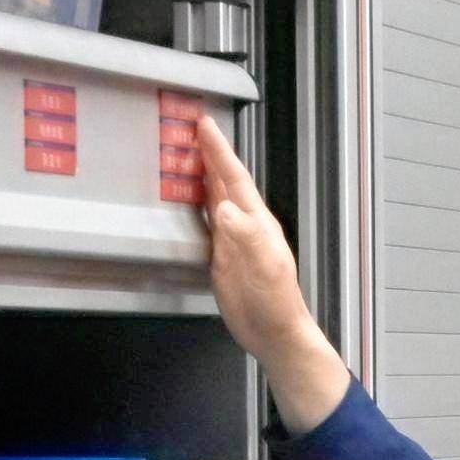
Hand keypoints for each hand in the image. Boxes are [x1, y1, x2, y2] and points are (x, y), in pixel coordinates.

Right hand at [192, 108, 349, 431]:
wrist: (274, 333)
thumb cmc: (276, 302)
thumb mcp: (264, 267)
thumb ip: (245, 236)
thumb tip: (222, 207)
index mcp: (256, 222)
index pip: (235, 178)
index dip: (219, 152)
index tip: (205, 125)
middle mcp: (244, 225)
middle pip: (224, 181)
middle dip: (209, 154)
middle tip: (190, 128)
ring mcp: (232, 240)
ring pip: (214, 198)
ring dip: (200, 175)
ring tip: (183, 152)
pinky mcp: (221, 257)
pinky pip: (205, 222)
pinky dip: (195, 205)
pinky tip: (185, 199)